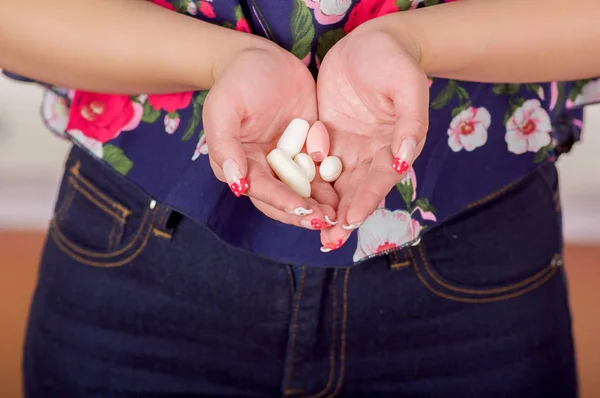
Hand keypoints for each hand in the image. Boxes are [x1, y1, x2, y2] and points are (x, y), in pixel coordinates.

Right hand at [203, 43, 338, 229]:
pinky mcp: (310, 152)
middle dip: (304, 213)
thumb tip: (236, 184)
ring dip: (321, 206)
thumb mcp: (224, 107)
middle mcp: (265, 170)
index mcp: (241, 164)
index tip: (301, 210)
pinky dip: (333, 186)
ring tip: (340, 216)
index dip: (281, 201)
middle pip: (284, 199)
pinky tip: (350, 195)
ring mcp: (289, 163)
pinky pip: (322, 173)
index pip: (262, 190)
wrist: (264, 58)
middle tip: (326, 221)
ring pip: (305, 192)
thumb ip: (225, 145)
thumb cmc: (238, 80)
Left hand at [316, 24, 429, 250]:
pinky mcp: (327, 137)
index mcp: (394, 146)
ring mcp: (348, 147)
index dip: (366, 201)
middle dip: (343, 217)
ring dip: (323, 207)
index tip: (350, 220)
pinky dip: (306, 182)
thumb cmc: (393, 60)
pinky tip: (292, 198)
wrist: (371, 41)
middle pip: (357, 191)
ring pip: (334, 184)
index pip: (379, 180)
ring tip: (309, 229)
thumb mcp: (407, 85)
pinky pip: (315, 163)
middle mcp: (371, 154)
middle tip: (328, 241)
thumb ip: (410, 121)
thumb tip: (404, 158)